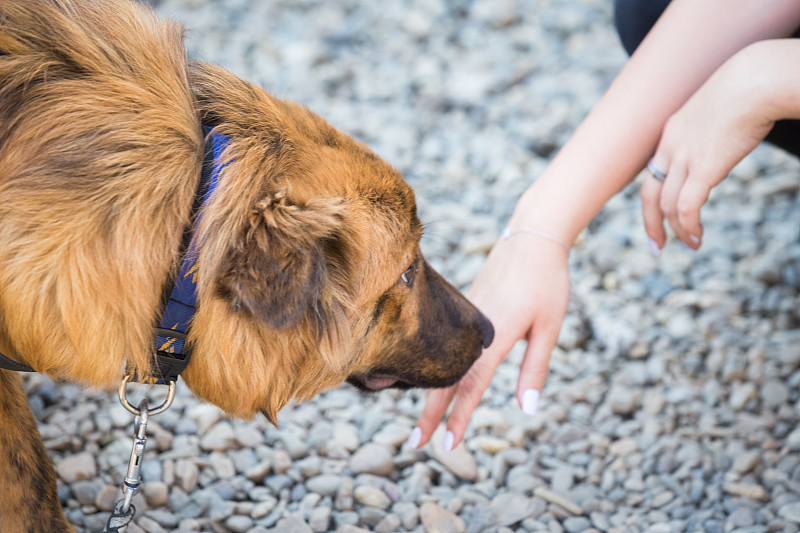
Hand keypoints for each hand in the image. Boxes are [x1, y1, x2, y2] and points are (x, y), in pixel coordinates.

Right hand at [408, 233, 569, 450]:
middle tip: (415, 444)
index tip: (447, 444)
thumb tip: (527, 409)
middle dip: (430, 414)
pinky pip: (445, 344)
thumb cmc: (548, 282)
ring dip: (431, 393)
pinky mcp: (465, 309)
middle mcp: (472, 329)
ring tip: (422, 421)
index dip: (459, 417)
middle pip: (446, 379)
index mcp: (495, 335)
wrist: (532, 236)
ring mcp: (465, 317)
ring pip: (442, 361)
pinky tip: (435, 380)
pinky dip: (436, 368)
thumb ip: (536, 369)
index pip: (471, 385)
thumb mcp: (549, 328)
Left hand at [642, 43, 777, 250]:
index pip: (653, 173)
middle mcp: (671, 147)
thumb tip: (720, 149)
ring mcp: (684, 157)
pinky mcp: (703, 167)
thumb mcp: (717, 111)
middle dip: (651, 224)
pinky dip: (688, 225)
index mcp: (671, 133)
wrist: (754, 80)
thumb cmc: (747, 89)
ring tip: (692, 244)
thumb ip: (710, 134)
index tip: (658, 218)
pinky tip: (697, 236)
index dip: (653, 199)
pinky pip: (687, 206)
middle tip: (657, 247)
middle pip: (649, 194)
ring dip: (678, 230)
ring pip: (668, 204)